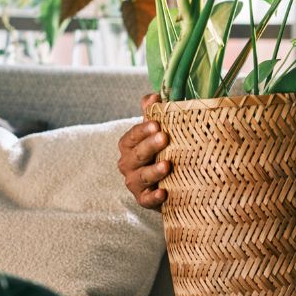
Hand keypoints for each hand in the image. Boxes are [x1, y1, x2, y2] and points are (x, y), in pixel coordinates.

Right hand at [118, 92, 170, 209]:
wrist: (166, 181)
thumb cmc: (160, 150)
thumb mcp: (156, 131)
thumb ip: (152, 113)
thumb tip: (153, 95)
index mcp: (129, 145)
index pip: (132, 136)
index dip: (143, 130)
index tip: (157, 124)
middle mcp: (128, 163)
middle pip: (137, 155)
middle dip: (149, 146)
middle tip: (164, 138)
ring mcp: (134, 183)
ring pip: (141, 177)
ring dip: (153, 171)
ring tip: (167, 165)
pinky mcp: (143, 199)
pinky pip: (146, 200)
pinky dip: (154, 197)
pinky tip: (164, 192)